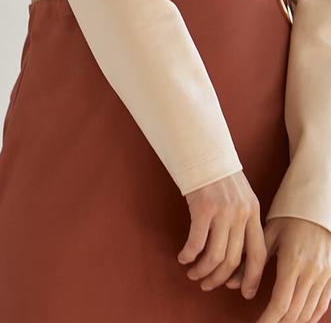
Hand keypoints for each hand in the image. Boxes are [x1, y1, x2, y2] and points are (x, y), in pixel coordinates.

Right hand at [178, 170, 266, 297]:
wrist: (203, 150)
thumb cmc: (219, 174)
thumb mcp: (241, 196)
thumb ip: (243, 221)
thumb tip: (235, 254)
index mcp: (253, 213)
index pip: (259, 255)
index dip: (252, 278)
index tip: (243, 291)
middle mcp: (241, 215)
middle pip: (233, 260)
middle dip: (218, 279)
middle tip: (206, 284)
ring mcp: (223, 212)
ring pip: (215, 256)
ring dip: (202, 270)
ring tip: (193, 273)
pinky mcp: (203, 208)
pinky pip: (196, 242)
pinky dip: (189, 254)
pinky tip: (183, 257)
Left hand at [225, 216, 330, 322]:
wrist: (318, 209)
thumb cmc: (290, 218)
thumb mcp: (269, 235)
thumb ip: (251, 260)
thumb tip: (232, 283)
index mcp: (293, 261)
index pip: (280, 302)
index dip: (268, 319)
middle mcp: (311, 272)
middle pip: (294, 312)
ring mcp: (325, 277)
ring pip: (309, 312)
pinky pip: (322, 306)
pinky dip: (310, 317)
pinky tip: (299, 320)